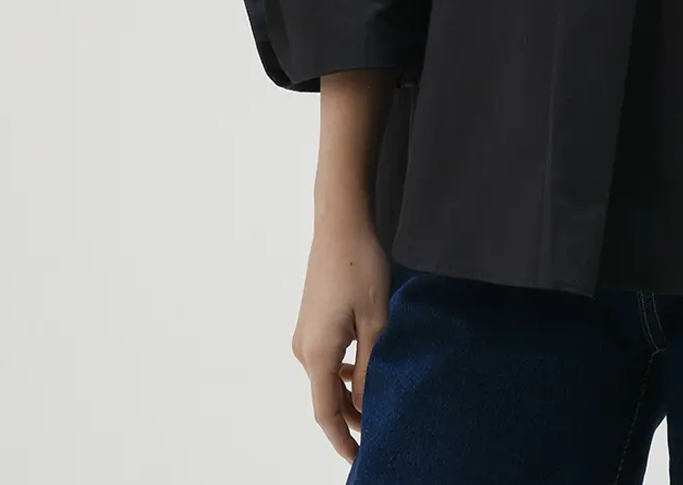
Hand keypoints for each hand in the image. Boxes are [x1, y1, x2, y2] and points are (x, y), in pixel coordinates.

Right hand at [291, 217, 394, 462]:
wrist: (341, 223)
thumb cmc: (361, 267)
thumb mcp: (376, 321)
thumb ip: (369, 368)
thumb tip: (363, 407)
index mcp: (317, 353)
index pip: (326, 413)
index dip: (342, 440)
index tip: (359, 459)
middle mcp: (303, 348)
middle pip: (325, 397)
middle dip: (350, 419)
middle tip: (379, 432)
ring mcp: (304, 333)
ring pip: (325, 378)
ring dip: (348, 394)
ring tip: (377, 403)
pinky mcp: (311, 320)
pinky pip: (325, 358)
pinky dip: (343, 372)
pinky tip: (364, 369)